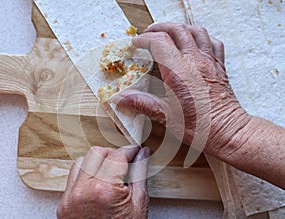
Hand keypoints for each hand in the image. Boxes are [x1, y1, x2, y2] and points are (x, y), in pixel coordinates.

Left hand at [57, 146, 151, 218]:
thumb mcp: (138, 204)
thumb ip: (140, 173)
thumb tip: (144, 154)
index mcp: (104, 191)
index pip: (117, 156)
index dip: (129, 150)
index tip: (135, 150)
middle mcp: (82, 191)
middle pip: (97, 153)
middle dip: (113, 153)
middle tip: (125, 161)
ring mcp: (70, 198)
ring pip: (81, 162)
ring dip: (97, 161)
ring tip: (110, 172)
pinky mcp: (63, 204)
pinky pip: (73, 177)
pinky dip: (85, 173)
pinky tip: (98, 181)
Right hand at [114, 23, 250, 156]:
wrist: (228, 132)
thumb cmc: (201, 128)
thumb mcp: (166, 117)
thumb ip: (142, 103)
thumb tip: (121, 99)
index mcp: (180, 73)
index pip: (160, 43)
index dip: (144, 40)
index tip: (136, 44)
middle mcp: (196, 62)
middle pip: (177, 30)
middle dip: (159, 28)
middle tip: (148, 34)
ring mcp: (210, 62)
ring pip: (196, 31)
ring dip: (179, 28)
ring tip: (168, 33)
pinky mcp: (219, 66)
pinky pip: (212, 42)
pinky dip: (200, 36)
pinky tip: (194, 42)